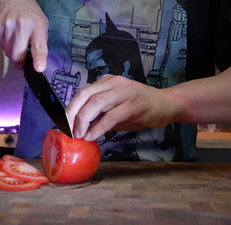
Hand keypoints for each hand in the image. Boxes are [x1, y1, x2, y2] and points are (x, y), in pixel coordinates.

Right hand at [0, 0, 48, 71]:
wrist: (13, 0)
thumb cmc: (30, 15)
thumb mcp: (42, 27)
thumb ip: (41, 45)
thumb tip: (38, 64)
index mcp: (37, 26)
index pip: (39, 46)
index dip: (39, 59)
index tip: (39, 68)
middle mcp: (22, 25)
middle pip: (18, 56)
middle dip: (21, 62)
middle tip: (24, 58)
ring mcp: (8, 26)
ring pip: (8, 53)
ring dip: (13, 52)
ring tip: (18, 40)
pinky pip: (2, 47)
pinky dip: (7, 46)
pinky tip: (11, 36)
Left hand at [66, 75, 184, 140]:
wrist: (167, 104)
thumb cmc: (140, 108)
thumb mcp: (116, 110)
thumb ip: (99, 117)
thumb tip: (81, 130)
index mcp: (107, 82)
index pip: (82, 92)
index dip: (70, 108)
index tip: (63, 124)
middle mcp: (114, 83)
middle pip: (85, 95)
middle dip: (72, 114)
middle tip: (67, 130)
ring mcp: (124, 91)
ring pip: (96, 103)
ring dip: (84, 120)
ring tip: (79, 134)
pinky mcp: (134, 104)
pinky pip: (111, 116)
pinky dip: (99, 127)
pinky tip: (93, 136)